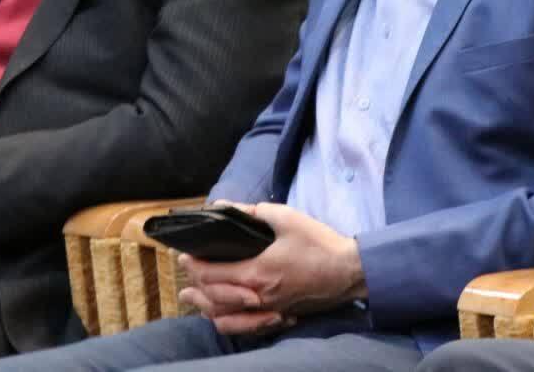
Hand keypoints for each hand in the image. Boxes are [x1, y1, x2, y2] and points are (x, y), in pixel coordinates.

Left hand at [179, 202, 364, 334]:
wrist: (348, 272)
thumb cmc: (319, 245)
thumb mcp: (289, 219)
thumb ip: (256, 212)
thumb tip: (230, 207)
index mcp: (257, 272)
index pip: (212, 274)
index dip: (194, 266)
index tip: (184, 256)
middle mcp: (258, 296)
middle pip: (214, 297)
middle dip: (195, 284)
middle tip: (186, 272)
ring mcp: (269, 310)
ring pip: (226, 316)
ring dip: (205, 306)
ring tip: (193, 297)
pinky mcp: (279, 315)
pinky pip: (244, 326)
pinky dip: (226, 322)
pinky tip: (221, 315)